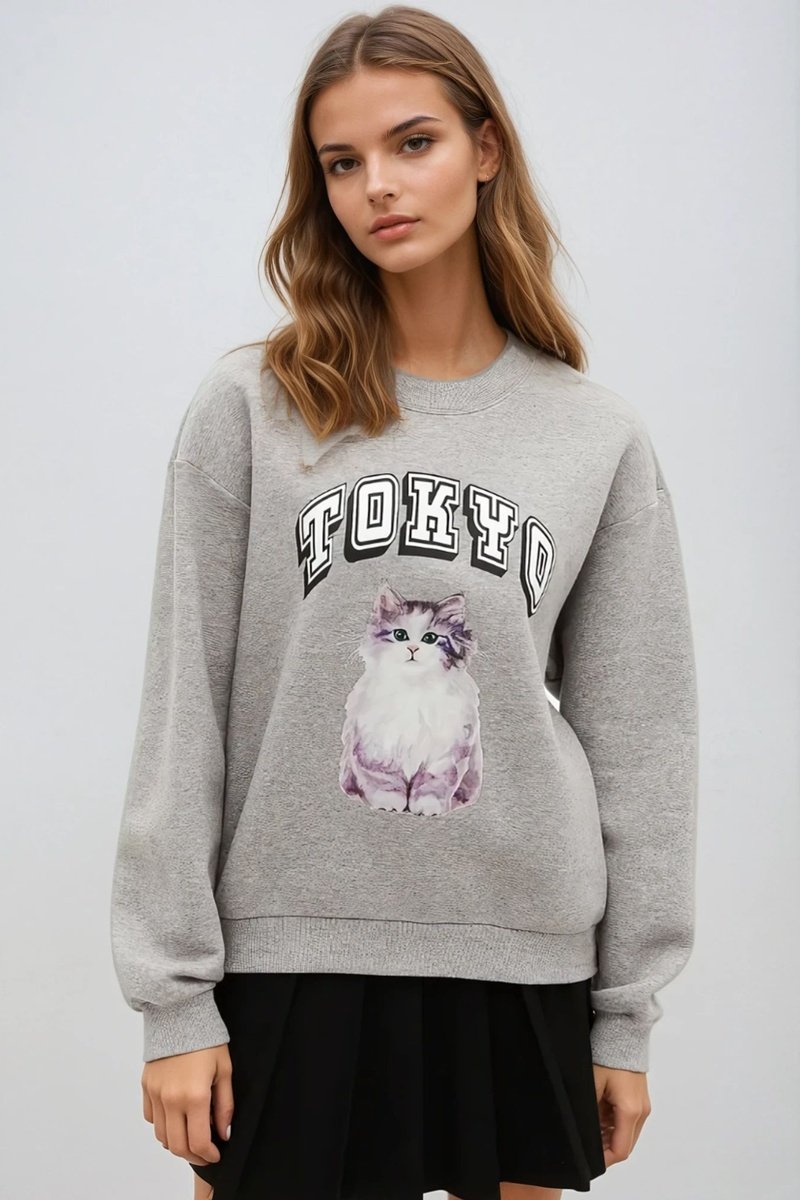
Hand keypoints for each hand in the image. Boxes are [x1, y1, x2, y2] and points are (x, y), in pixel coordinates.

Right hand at [141, 1044, 233, 1165]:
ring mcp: (155, 1094)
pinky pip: (150, 1118)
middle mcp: (170, 1099)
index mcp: (194, 1096)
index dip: (208, 1154)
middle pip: (177, 1145)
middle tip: (205, 1153)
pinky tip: (176, 1119)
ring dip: (177, 1143)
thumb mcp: (225, 1071)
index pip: (198, 1141)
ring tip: (191, 1137)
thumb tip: (224, 1133)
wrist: (179, 1015)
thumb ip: (225, 1106)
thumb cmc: (207, 1041)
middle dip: (193, 1155)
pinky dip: (162, 1126)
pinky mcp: (146, 1087)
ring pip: (161, 1135)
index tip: (216, 1154)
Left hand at [592, 1063, 651, 1166]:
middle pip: (625, 1144)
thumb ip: (590, 1113)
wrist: (622, 1034)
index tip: (590, 1161)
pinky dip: (615, 1125)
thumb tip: (584, 1132)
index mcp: (630, 1111)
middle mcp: (641, 1111)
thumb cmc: (607, 1056)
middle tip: (587, 1146)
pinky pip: (629, 1120)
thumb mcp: (592, 1086)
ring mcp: (643, 1105)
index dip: (605, 1159)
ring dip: (610, 1137)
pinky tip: (599, 1119)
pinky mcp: (640, 1099)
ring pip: (627, 1133)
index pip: (621, 1150)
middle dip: (606, 1149)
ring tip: (590, 1132)